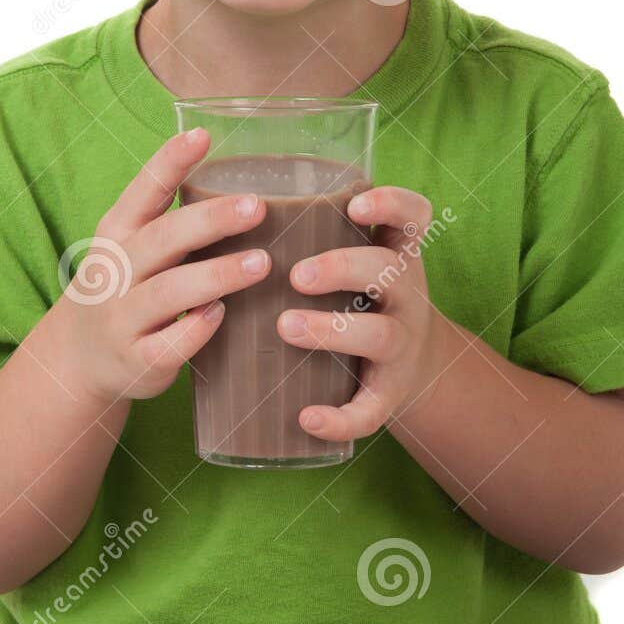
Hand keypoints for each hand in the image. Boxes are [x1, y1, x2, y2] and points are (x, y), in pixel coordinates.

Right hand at [60, 128, 270, 405]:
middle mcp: (116, 271)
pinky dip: (197, 330)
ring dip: (217, 276)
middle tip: (257, 206)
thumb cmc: (125, 288)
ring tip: (261, 263)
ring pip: (169, 292)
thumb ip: (171, 220)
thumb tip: (243, 184)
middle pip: (163, 239)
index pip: (143, 190)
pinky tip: (222, 314)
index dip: (170, 162)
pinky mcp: (137, 360)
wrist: (77, 359)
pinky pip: (169, 345)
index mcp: (117, 232)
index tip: (203, 136)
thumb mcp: (131, 246)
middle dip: (211, 220)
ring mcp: (123, 318)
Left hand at [276, 185, 443, 441]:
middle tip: (296, 275)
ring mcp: (401, 342)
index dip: (391, 204)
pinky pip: (371, 407)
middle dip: (342, 267)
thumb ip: (307, 235)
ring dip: (332, 330)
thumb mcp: (354, 260)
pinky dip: (341, 417)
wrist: (410, 365)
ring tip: (286, 327)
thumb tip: (212, 205)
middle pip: (386, 271)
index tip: (354, 205)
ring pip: (380, 335)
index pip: (411, 215)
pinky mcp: (390, 391)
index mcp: (393, 252)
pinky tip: (307, 418)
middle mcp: (405, 292)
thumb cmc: (358, 297)